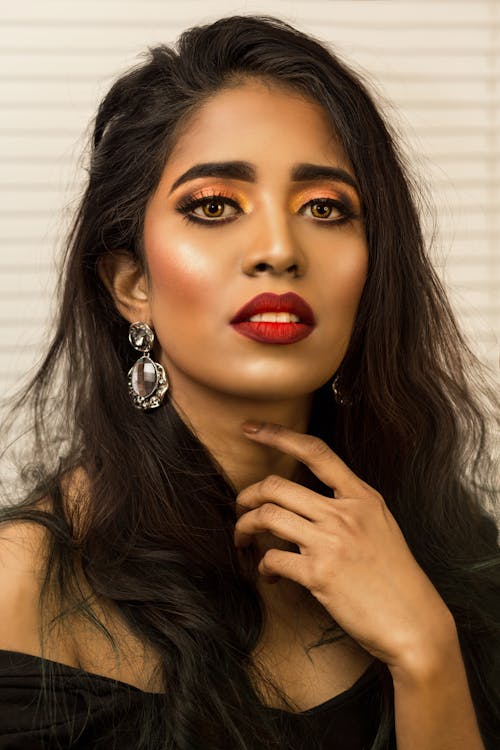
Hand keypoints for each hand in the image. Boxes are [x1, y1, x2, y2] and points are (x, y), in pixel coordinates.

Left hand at [234, 421, 454, 673]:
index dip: (277, 435)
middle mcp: (345, 513)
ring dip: (244, 527)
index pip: (315, 451)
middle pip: (276, 485)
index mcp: (362, 497)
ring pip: (267, 517)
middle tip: (240, 508)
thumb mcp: (381, 525)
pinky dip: (263, 566)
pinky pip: (273, 558)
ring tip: (243, 539)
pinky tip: (270, 574)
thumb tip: (307, 502)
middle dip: (247, 495)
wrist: (413, 623)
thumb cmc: (396, 577)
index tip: (250, 429)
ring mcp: (331, 542)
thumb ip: (349, 507)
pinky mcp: (319, 574)